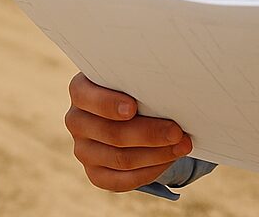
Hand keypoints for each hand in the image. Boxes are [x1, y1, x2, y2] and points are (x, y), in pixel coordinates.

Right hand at [65, 72, 193, 191]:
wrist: (128, 111)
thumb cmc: (133, 87)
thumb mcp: (132, 78)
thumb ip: (141, 81)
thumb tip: (170, 90)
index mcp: (81, 91)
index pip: (87, 97)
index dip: (108, 104)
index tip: (133, 108)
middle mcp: (77, 121)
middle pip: (112, 133)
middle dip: (149, 134)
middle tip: (177, 132)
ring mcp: (83, 150)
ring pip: (120, 159)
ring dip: (156, 154)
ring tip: (181, 146)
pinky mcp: (95, 173)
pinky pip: (121, 180)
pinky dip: (149, 171)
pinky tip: (168, 160)